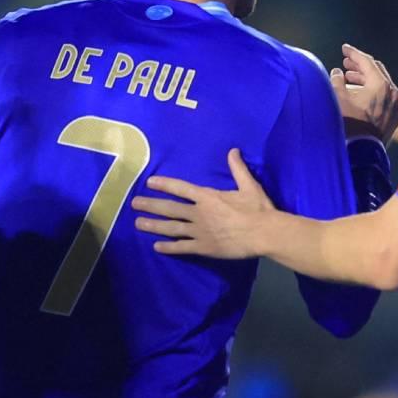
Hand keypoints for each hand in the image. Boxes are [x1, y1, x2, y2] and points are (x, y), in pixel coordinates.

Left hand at [132, 148, 274, 258]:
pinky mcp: (203, 247)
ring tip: (138, 223)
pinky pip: (181, 247)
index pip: (180, 188)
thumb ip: (238, 168)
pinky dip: (168, 247)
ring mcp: (199, 231)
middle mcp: (198, 213)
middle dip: (150, 205)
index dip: (164, 184)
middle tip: (134, 204)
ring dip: (153, 225)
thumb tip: (233, 150)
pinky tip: (157, 247)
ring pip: (170, 228)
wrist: (264, 233)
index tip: (150, 183)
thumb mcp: (249, 185)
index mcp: (207, 197)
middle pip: (169, 208)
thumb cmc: (258, 208)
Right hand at [332, 43, 397, 141]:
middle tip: (346, 63)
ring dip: (365, 78)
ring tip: (349, 77)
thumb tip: (338, 72)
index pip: (367, 61)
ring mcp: (396, 106)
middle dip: (360, 65)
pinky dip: (372, 91)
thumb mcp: (338, 98)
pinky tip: (360, 93)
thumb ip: (337, 80)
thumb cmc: (349, 125)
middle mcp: (392, 92)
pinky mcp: (394, 117)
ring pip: (381, 84)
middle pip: (377, 71)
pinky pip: (384, 98)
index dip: (354, 53)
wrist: (362, 153)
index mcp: (380, 85)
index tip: (344, 48)